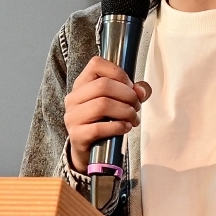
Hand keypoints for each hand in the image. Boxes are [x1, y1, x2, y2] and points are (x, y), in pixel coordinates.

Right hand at [63, 56, 150, 172]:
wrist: (89, 151)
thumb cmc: (103, 122)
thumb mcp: (116, 102)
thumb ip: (132, 92)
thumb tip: (142, 90)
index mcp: (81, 84)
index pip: (96, 64)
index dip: (118, 72)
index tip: (130, 85)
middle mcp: (73, 98)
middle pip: (103, 85)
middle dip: (127, 95)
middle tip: (136, 105)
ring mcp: (72, 117)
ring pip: (102, 105)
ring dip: (125, 111)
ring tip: (133, 118)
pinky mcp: (77, 135)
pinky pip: (99, 128)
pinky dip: (118, 127)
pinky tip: (125, 128)